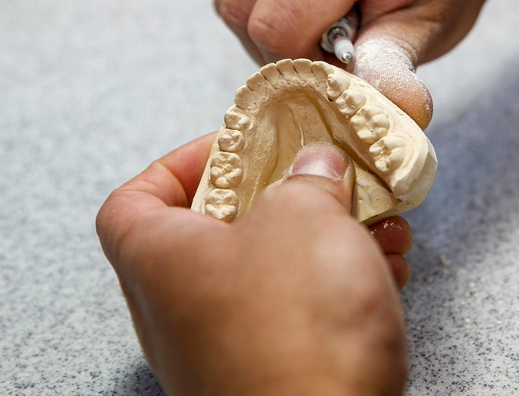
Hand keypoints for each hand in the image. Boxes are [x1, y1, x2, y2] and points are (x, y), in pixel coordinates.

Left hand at [96, 135, 411, 395]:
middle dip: (283, 197)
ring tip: (377, 224)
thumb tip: (315, 166)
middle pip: (217, 230)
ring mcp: (222, 349)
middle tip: (322, 180)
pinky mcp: (270, 376)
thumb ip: (306, 176)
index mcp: (159, 259)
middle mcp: (178, 309)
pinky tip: (386, 269)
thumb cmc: (293, 328)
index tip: (235, 147)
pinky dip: (337, 285)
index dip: (179, 163)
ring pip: (270, 272)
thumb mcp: (304, 215)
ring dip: (326, 239)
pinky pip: (298, 315)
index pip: (132, 199)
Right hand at [214, 0, 518, 127]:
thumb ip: (390, 71)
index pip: (278, 24)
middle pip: (242, 6)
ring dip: (266, 18)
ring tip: (324, 13)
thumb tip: (375, 118)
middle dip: (280, 44)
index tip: (342, 67)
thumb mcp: (433, 24)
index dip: (302, 64)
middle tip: (333, 44)